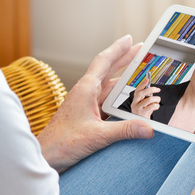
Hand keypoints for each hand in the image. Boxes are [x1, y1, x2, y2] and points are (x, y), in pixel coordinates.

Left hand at [37, 35, 154, 172]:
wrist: (46, 155)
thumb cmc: (62, 142)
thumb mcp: (97, 135)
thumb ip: (124, 130)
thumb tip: (148, 128)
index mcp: (86, 89)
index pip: (104, 61)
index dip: (118, 49)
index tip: (130, 39)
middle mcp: (85, 93)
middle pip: (109, 70)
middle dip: (125, 59)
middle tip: (141, 50)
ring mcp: (85, 104)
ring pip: (108, 87)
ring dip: (123, 81)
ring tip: (139, 74)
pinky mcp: (86, 115)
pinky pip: (106, 102)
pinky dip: (119, 98)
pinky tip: (128, 102)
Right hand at [129, 75, 160, 118]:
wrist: (142, 124)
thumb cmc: (143, 114)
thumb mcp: (144, 105)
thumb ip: (147, 97)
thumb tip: (152, 90)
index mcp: (135, 101)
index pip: (137, 90)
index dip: (142, 84)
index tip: (148, 80)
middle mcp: (135, 104)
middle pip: (142, 93)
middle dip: (151, 89)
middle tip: (158, 89)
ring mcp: (138, 109)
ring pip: (149, 99)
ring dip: (156, 98)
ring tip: (158, 100)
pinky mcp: (143, 114)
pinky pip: (152, 106)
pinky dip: (157, 105)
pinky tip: (156, 107)